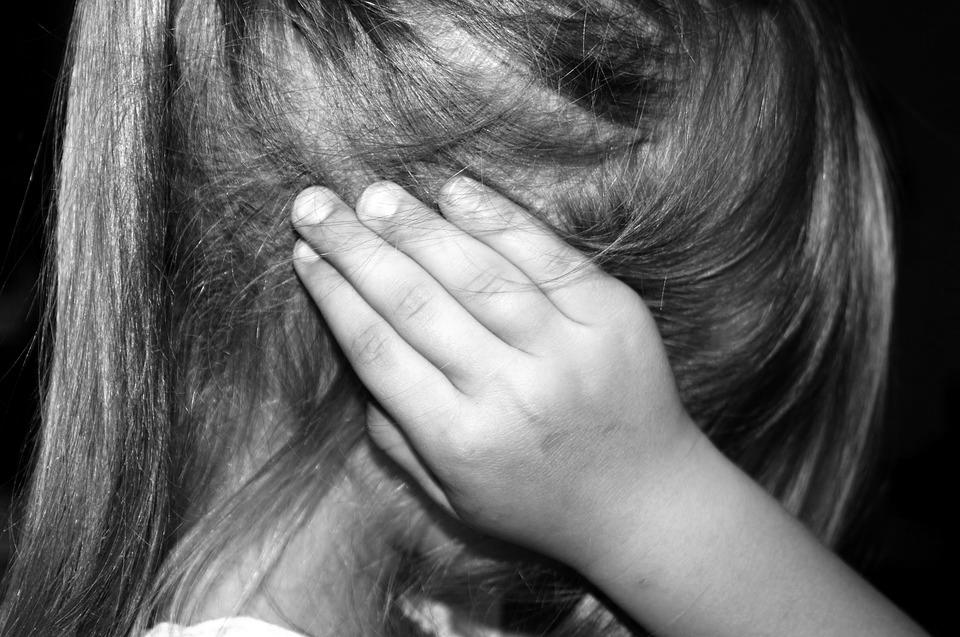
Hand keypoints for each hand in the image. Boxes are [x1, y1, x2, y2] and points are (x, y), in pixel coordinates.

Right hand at [291, 177, 698, 563]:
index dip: (335, 296)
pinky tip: (453, 192)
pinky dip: (496, 218)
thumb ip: (395, 435)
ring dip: (416, 227)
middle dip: (355, 248)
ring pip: (475, 271)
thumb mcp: (450, 495)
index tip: (305, 257)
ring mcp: (567, 349)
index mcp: (460, 442)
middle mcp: (510, 392)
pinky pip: (544, 254)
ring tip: (372, 196)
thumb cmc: (535, 500)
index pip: (378, 351)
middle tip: (314, 205)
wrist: (645, 501)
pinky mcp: (611, 316)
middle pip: (415, 302)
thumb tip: (355, 352)